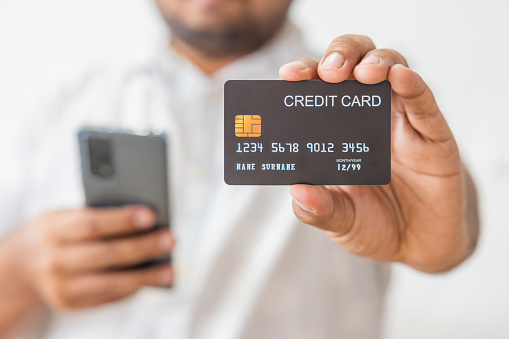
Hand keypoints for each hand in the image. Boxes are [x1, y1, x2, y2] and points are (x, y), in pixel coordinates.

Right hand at [9, 206, 173, 308]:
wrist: (21, 264)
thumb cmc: (59, 231)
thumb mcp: (67, 216)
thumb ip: (98, 216)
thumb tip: (147, 222)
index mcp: (54, 230)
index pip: (92, 224)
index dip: (122, 220)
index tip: (151, 215)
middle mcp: (54, 260)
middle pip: (105, 254)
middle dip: (142, 248)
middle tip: (171, 240)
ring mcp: (60, 287)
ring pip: (109, 284)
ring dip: (144, 277)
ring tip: (170, 270)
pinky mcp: (69, 304)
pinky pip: (106, 298)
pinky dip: (131, 289)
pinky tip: (151, 281)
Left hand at [279, 35, 477, 272]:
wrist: (416, 249)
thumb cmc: (372, 225)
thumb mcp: (339, 221)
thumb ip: (318, 209)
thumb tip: (297, 191)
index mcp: (337, 131)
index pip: (320, 88)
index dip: (306, 74)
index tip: (289, 74)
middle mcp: (368, 118)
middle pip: (356, 64)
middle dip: (341, 56)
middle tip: (329, 71)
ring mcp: (402, 124)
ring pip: (392, 70)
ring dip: (376, 63)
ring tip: (363, 73)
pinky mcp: (433, 137)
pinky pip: (424, 104)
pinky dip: (413, 86)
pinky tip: (401, 77)